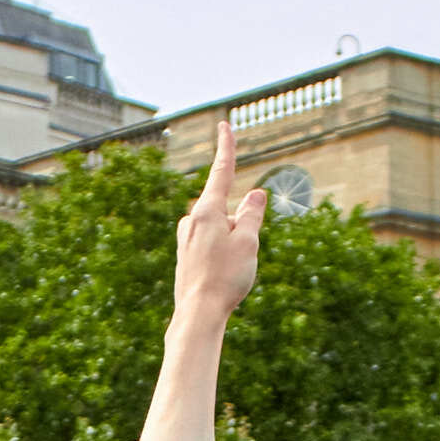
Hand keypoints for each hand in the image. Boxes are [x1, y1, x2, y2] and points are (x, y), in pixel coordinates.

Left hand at [171, 119, 264, 326]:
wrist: (197, 314)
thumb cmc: (225, 278)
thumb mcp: (248, 242)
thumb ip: (252, 214)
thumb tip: (255, 194)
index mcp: (206, 211)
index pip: (221, 172)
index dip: (226, 148)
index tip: (224, 126)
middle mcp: (191, 220)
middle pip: (227, 213)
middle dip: (240, 229)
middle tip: (238, 260)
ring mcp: (186, 237)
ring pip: (221, 232)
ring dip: (232, 246)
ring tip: (228, 273)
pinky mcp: (185, 254)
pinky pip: (212, 247)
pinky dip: (222, 258)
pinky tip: (218, 279)